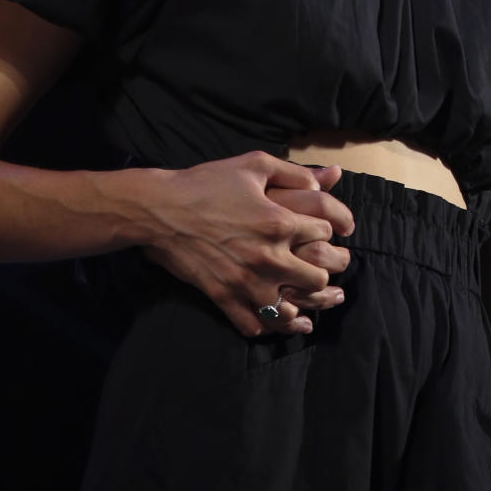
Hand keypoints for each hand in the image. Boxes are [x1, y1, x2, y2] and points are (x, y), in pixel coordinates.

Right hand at [141, 152, 353, 336]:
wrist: (161, 209)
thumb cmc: (207, 183)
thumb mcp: (253, 164)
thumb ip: (294, 172)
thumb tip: (325, 183)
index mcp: (279, 222)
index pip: (325, 233)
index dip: (330, 228)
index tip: (325, 229)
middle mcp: (268, 257)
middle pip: (317, 278)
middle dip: (325, 270)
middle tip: (323, 265)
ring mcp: (246, 282)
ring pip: (290, 311)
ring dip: (300, 303)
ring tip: (304, 297)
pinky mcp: (224, 297)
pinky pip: (255, 325)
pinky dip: (267, 324)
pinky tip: (274, 314)